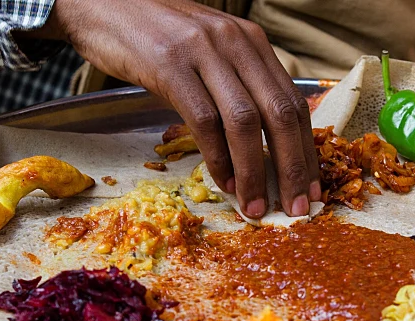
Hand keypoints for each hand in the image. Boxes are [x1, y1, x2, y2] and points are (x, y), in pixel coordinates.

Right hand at [39, 0, 320, 217]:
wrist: (102, 3)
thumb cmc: (157, 36)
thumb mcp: (211, 53)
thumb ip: (238, 87)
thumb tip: (262, 147)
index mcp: (253, 43)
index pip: (295, 103)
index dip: (307, 150)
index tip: (312, 188)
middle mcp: (236, 43)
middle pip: (280, 114)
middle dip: (293, 167)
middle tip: (297, 207)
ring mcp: (204, 52)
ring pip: (245, 122)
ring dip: (254, 172)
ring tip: (255, 206)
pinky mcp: (169, 65)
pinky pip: (204, 121)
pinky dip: (217, 158)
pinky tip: (222, 182)